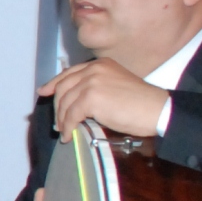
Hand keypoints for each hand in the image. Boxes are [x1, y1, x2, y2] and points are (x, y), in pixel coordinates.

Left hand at [38, 59, 169, 140]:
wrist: (158, 109)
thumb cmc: (141, 103)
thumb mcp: (115, 86)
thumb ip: (95, 87)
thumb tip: (74, 104)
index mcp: (100, 64)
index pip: (70, 73)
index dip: (54, 83)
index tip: (44, 92)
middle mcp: (93, 69)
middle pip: (63, 88)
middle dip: (57, 107)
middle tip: (57, 123)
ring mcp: (91, 82)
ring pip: (65, 103)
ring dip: (62, 120)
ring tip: (64, 132)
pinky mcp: (91, 98)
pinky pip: (71, 115)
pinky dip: (68, 127)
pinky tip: (69, 136)